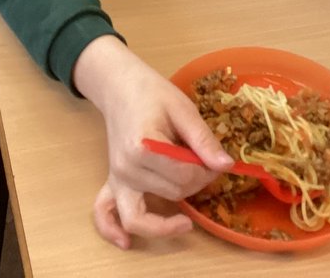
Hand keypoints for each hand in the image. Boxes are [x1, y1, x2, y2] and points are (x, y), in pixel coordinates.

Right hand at [76, 42, 232, 247]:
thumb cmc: (153, 92)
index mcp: (144, 145)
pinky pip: (104, 213)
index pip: (185, 174)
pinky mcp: (111, 182)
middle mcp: (126, 168)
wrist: (121, 86)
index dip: (208, 170)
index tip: (217, 159)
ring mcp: (116, 178)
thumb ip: (203, 139)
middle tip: (206, 164)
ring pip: (148, 212)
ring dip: (170, 214)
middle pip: (172, 192)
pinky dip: (112, 231)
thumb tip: (226, 165)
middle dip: (197, 183)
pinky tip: (127, 243)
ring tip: (187, 216)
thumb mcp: (183, 108)